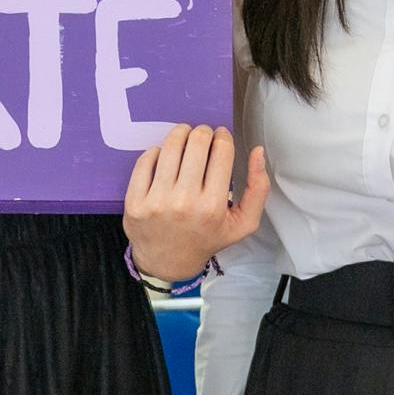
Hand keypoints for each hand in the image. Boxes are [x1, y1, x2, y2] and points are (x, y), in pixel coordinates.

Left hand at [123, 126, 267, 285]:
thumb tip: (257, 152)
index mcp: (213, 207)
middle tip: (203, 136)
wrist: (168, 262)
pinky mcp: (135, 201)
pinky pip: (146, 160)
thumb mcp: (242, 223)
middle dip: (202, 132)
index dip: (222, 137)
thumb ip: (258, 189)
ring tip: (184, 137)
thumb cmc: (206, 239)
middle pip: (196, 143)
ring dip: (180, 134)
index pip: (221, 151)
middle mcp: (184, 203)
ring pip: (170, 146)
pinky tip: (165, 155)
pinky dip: (157, 151)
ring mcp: (156, 202)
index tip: (220, 137)